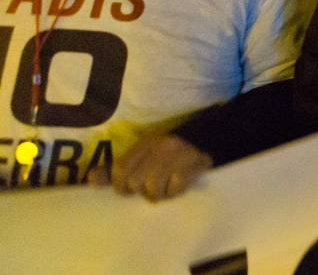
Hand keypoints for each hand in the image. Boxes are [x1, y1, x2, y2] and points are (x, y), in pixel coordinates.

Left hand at [92, 134, 211, 200]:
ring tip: (165, 191)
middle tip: (151, 189)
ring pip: (155, 187)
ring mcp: (180, 154)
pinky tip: (178, 187)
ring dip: (159, 195)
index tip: (130, 190)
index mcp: (144, 144)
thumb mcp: (141, 158)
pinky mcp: (197, 163)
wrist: (207, 141)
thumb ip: (115, 170)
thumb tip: (91, 179)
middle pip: (136, 181)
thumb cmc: (166, 157)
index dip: (121, 186)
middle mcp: (161, 146)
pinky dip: (175, 192)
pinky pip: (177, 185)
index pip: (120, 169)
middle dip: (142, 191)